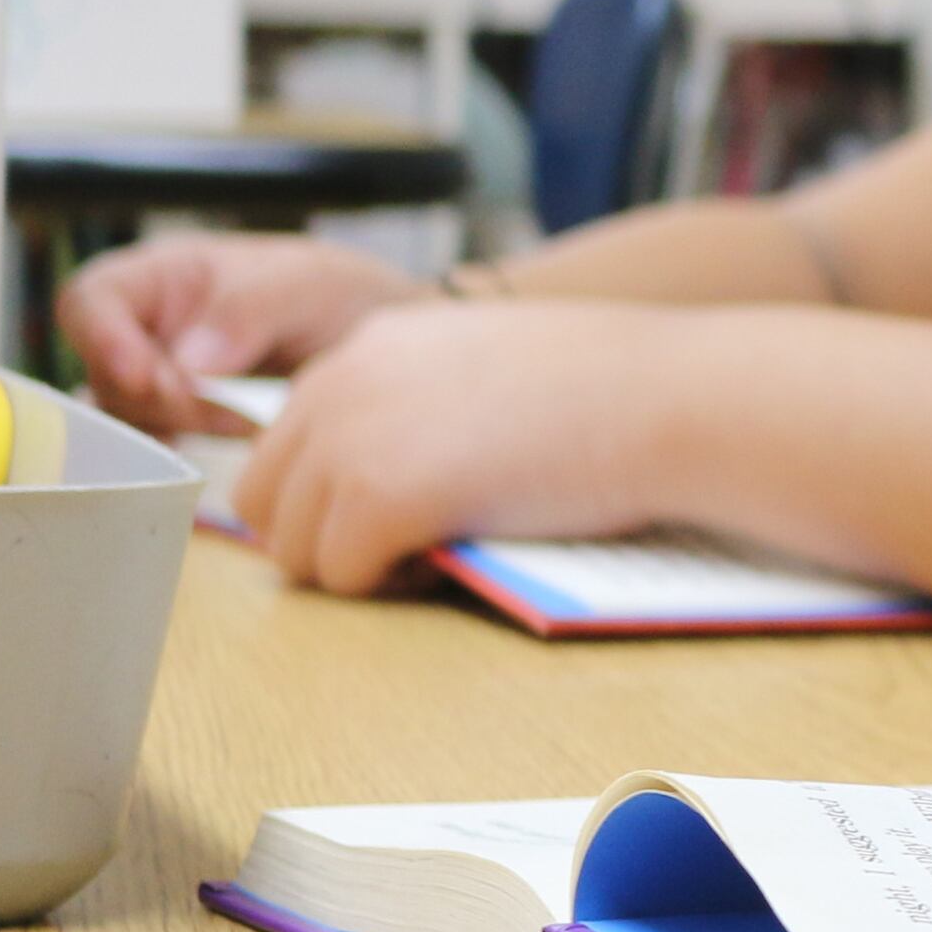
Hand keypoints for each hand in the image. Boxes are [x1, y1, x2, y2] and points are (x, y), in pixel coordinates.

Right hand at [58, 232, 429, 433]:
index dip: (101, 338)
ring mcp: (156, 379)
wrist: (376, 341)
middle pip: (106, 371)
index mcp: (163, 277)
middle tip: (227, 405)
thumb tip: (188, 365)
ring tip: (252, 413)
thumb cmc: (335, 294)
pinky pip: (151, 447)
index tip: (149, 376)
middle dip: (161, 396)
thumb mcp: (304, 284)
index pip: (91, 300)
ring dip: (183, 425)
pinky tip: (230, 439)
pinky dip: (183, 452)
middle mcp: (146, 328)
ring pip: (128, 416)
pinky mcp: (177, 425)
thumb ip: (247, 312)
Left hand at [237, 300, 674, 592]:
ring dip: (354, 567)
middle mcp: (338, 383)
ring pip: (291, 549)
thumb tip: (393, 469)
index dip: (333, 493)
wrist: (667, 394)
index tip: (404, 506)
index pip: (285, 443)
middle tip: (408, 544)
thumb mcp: (484, 365)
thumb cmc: (611, 385)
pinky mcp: (380, 499)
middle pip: (264, 498)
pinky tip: (450, 560)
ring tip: (434, 553)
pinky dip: (392, 586)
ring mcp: (352, 441)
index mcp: (364, 346)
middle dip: (323, 536)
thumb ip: (418, 401)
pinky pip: (343, 576)